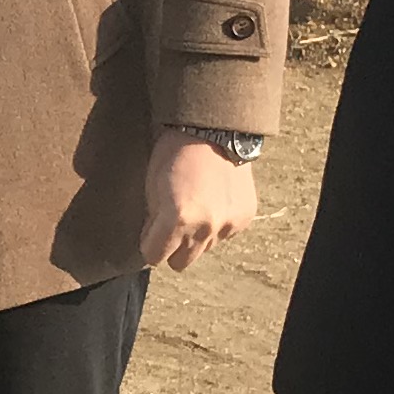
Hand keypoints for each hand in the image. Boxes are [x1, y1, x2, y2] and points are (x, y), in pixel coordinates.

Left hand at [142, 130, 255, 272]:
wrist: (213, 130)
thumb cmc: (174, 154)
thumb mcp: (151, 187)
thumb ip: (153, 220)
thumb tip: (154, 240)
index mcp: (176, 219)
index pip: (154, 257)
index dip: (149, 244)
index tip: (150, 234)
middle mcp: (205, 227)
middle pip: (181, 263)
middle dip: (172, 247)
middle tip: (172, 225)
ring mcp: (227, 224)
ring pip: (204, 249)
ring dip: (197, 235)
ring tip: (196, 206)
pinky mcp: (243, 218)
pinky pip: (225, 235)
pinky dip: (218, 223)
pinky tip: (214, 200)